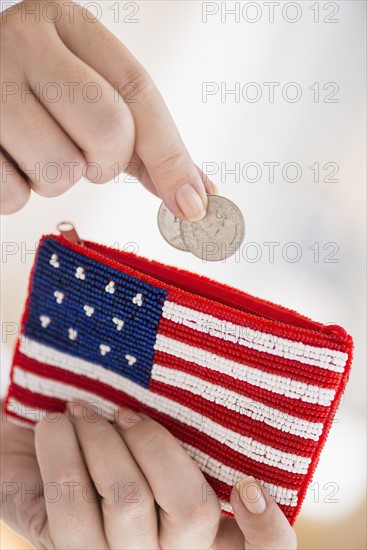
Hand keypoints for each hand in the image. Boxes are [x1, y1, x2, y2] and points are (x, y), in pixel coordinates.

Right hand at [0, 0, 214, 216]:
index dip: (172, 156)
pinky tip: (8, 158)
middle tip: (87, 156)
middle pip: (109, 131)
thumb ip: (144, 139)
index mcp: (68, 24)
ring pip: (61, 171)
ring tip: (37, 147)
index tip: (194, 204)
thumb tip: (195, 195)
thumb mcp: (90, 88)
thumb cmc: (38, 88)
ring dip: (60, 178)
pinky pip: (13, 195)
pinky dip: (20, 191)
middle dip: (107, 164)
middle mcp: (26, 42)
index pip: (138, 92)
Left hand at [1, 402, 296, 548]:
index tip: (247, 483)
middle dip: (156, 444)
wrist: (27, 451)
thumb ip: (187, 428)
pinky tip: (55, 424)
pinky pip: (73, 499)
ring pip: (130, 499)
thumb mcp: (154, 430)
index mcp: (206, 528)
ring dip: (102, 437)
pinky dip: (63, 447)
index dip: (269, 528)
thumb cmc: (106, 431)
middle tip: (126, 412)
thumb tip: (215, 386)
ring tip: (80, 408)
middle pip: (193, 510)